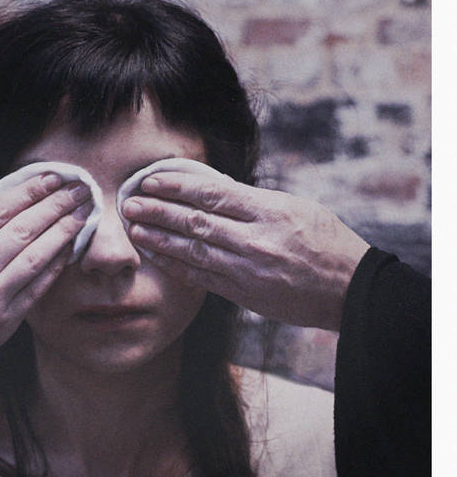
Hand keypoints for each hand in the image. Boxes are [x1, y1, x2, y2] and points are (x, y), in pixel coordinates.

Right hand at [0, 173, 91, 365]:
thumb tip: (12, 212)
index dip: (29, 191)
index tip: (52, 177)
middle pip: (23, 231)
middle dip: (55, 206)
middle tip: (78, 189)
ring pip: (36, 257)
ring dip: (63, 232)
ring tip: (82, 214)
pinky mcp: (7, 320)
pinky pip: (38, 287)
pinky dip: (55, 265)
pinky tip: (70, 248)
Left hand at [121, 171, 368, 330]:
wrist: (348, 288)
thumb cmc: (325, 241)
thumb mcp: (295, 208)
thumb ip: (253, 202)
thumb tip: (212, 191)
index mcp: (270, 211)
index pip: (212, 195)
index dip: (176, 187)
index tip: (151, 181)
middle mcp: (255, 240)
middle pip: (195, 222)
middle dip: (158, 212)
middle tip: (129, 205)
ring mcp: (248, 270)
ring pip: (194, 251)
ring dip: (160, 240)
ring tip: (135, 230)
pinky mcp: (244, 294)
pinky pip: (202, 278)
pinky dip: (177, 266)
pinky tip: (157, 257)